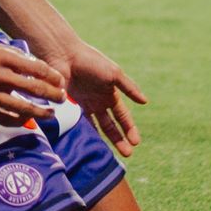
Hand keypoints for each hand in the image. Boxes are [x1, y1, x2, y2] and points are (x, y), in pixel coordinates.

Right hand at [0, 35, 68, 129]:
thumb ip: (8, 55)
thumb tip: (31, 64)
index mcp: (0, 56)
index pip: (35, 68)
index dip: (51, 76)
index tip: (60, 81)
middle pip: (33, 88)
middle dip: (52, 95)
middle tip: (62, 99)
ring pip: (22, 107)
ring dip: (40, 112)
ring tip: (50, 114)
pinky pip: (5, 118)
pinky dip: (19, 121)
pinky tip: (27, 121)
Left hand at [51, 37, 148, 156]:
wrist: (65, 56)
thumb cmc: (91, 61)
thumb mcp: (114, 74)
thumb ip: (129, 88)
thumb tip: (145, 102)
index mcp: (111, 94)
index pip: (123, 117)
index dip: (130, 129)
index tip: (136, 142)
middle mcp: (98, 102)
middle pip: (111, 126)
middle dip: (120, 140)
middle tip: (128, 154)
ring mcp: (85, 105)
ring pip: (97, 128)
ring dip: (105, 141)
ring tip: (111, 154)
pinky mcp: (71, 107)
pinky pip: (80, 123)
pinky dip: (87, 133)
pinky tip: (92, 145)